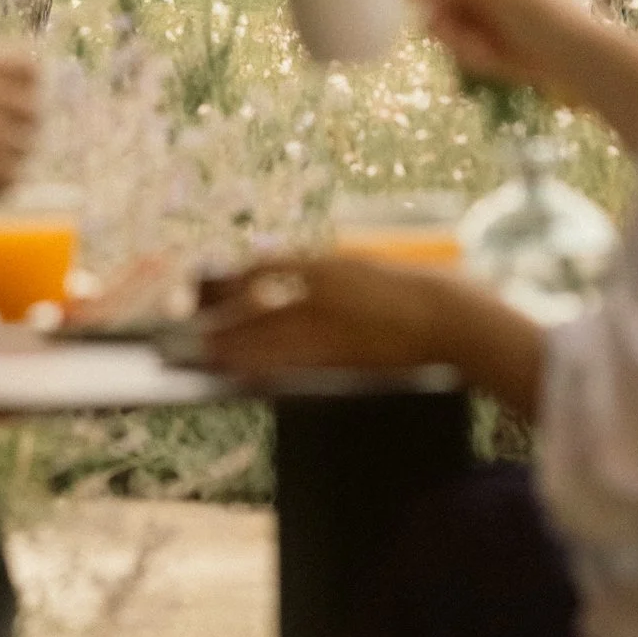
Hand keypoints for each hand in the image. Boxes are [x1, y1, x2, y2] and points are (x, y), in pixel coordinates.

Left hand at [197, 252, 471, 382]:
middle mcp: (321, 289)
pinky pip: (292, 361)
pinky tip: (244, 373)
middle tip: (191, 331)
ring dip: (235, 346)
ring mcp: (331, 322)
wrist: (446, 315)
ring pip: (268, 335)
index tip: (214, 289)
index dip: (235, 280)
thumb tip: (282, 280)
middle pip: (258, 304)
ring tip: (208, 356)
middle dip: (224, 318)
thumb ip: (321, 274)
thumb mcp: (358, 269)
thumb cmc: (404, 292)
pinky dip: (265, 367)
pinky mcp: (342, 353)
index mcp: (326, 263)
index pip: (266, 267)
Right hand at [405, 0, 592, 98]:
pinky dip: (474, 59)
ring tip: (490, 53)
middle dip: (447, 27)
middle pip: (430, 6)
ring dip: (462, 46)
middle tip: (468, 39)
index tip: (409, 5)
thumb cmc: (538, 15)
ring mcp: (476, 18)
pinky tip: (495, 61)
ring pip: (442, 33)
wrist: (575, 57)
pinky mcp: (482, 45)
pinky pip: (458, 52)